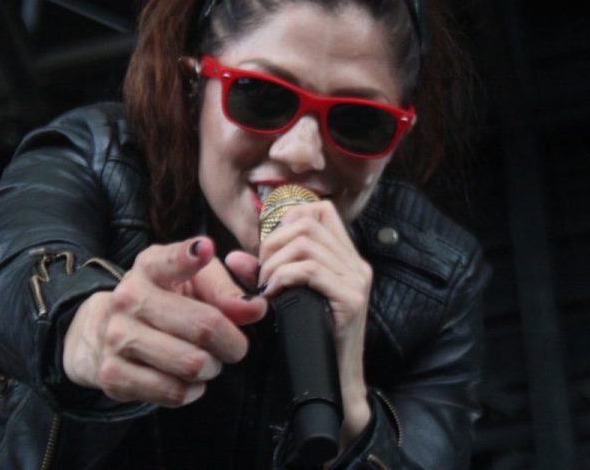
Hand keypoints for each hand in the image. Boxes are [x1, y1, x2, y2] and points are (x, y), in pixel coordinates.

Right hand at [62, 237, 266, 407]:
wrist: (104, 330)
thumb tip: (254, 308)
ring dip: (211, 367)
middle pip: (203, 326)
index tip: (204, 250)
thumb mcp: (193, 282)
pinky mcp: (114, 374)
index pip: (169, 260)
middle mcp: (128, 298)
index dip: (189, 256)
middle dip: (232, 342)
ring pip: (192, 363)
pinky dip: (191, 389)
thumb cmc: (163, 301)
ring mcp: (117, 337)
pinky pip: (174, 391)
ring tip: (205, 360)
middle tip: (232, 345)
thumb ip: (227, 290)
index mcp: (150, 267)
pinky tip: (184, 377)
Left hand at [257, 201, 372, 444]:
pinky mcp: (351, 299)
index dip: (288, 217)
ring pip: (306, 243)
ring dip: (275, 262)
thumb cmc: (309, 336)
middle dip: (273, 242)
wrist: (335, 379)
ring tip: (266, 285)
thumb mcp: (284, 296)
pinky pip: (310, 270)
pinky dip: (284, 277)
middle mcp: (355, 263)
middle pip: (307, 222)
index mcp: (345, 257)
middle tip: (262, 271)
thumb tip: (233, 257)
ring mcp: (356, 280)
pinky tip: (274, 294)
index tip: (269, 246)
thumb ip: (261, 274)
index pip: (320, 210)